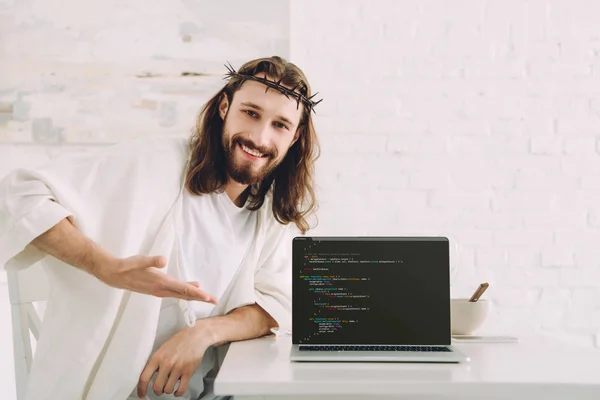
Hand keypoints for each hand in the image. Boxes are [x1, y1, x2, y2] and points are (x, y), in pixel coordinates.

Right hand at [93, 254, 217, 302]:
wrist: (114, 275)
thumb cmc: (128, 266)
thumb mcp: (140, 260)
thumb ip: (152, 260)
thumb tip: (163, 260)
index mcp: (161, 283)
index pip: (183, 289)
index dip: (197, 293)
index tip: (208, 297)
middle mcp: (161, 290)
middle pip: (185, 295)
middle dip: (200, 297)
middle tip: (215, 300)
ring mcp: (159, 291)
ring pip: (180, 294)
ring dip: (194, 295)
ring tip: (206, 296)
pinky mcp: (156, 289)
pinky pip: (175, 292)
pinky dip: (184, 292)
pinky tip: (190, 288)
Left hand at [137, 323, 211, 397]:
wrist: (195, 336)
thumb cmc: (179, 341)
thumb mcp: (163, 349)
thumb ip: (156, 362)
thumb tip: (151, 375)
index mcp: (157, 357)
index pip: (144, 377)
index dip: (141, 389)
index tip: (142, 394)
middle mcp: (166, 363)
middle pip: (157, 387)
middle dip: (157, 391)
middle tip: (160, 389)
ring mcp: (178, 368)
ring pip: (168, 389)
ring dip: (168, 390)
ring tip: (170, 386)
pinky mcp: (188, 372)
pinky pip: (181, 389)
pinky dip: (178, 393)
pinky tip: (177, 390)